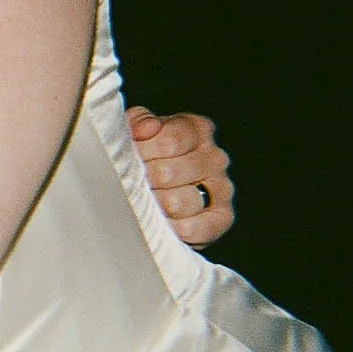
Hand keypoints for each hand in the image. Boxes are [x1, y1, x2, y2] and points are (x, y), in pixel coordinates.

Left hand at [129, 107, 234, 247]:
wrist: (154, 190)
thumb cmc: (144, 156)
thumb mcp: (135, 131)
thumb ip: (138, 123)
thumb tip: (149, 127)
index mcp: (196, 129)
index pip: (169, 141)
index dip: (142, 153)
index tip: (130, 158)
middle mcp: (214, 156)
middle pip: (168, 173)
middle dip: (143, 181)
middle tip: (131, 184)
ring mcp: (222, 187)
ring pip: (178, 202)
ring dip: (153, 205)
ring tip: (144, 202)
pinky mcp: (222, 217)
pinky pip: (197, 227)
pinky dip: (174, 228)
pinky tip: (162, 222)